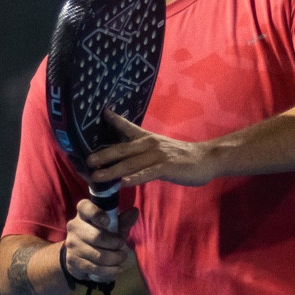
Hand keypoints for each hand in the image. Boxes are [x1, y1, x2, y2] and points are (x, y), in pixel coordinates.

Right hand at [62, 199, 139, 282]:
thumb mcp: (113, 227)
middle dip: (114, 243)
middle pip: (96, 236)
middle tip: (122, 245)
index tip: (107, 221)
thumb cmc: (101, 236)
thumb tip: (134, 212)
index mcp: (84, 214)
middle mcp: (74, 227)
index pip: (85, 207)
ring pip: (98, 255)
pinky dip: (109, 271)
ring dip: (115, 259)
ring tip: (122, 258)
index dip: (96, 214)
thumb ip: (123, 221)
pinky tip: (116, 269)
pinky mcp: (73, 261)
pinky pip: (95, 268)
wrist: (80, 256)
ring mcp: (72, 245)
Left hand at [86, 112, 218, 187]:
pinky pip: (148, 173)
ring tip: (97, 177)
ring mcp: (158, 156)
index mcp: (148, 139)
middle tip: (87, 162)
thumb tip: (128, 159)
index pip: (128, 127)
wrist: (207, 158)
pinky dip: (136, 178)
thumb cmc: (184, 156)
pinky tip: (124, 182)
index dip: (115, 120)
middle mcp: (150, 145)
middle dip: (104, 156)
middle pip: (122, 150)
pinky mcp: (167, 167)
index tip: (102, 112)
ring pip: (131, 163)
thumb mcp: (162, 148)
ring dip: (113, 170)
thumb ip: (145, 152)